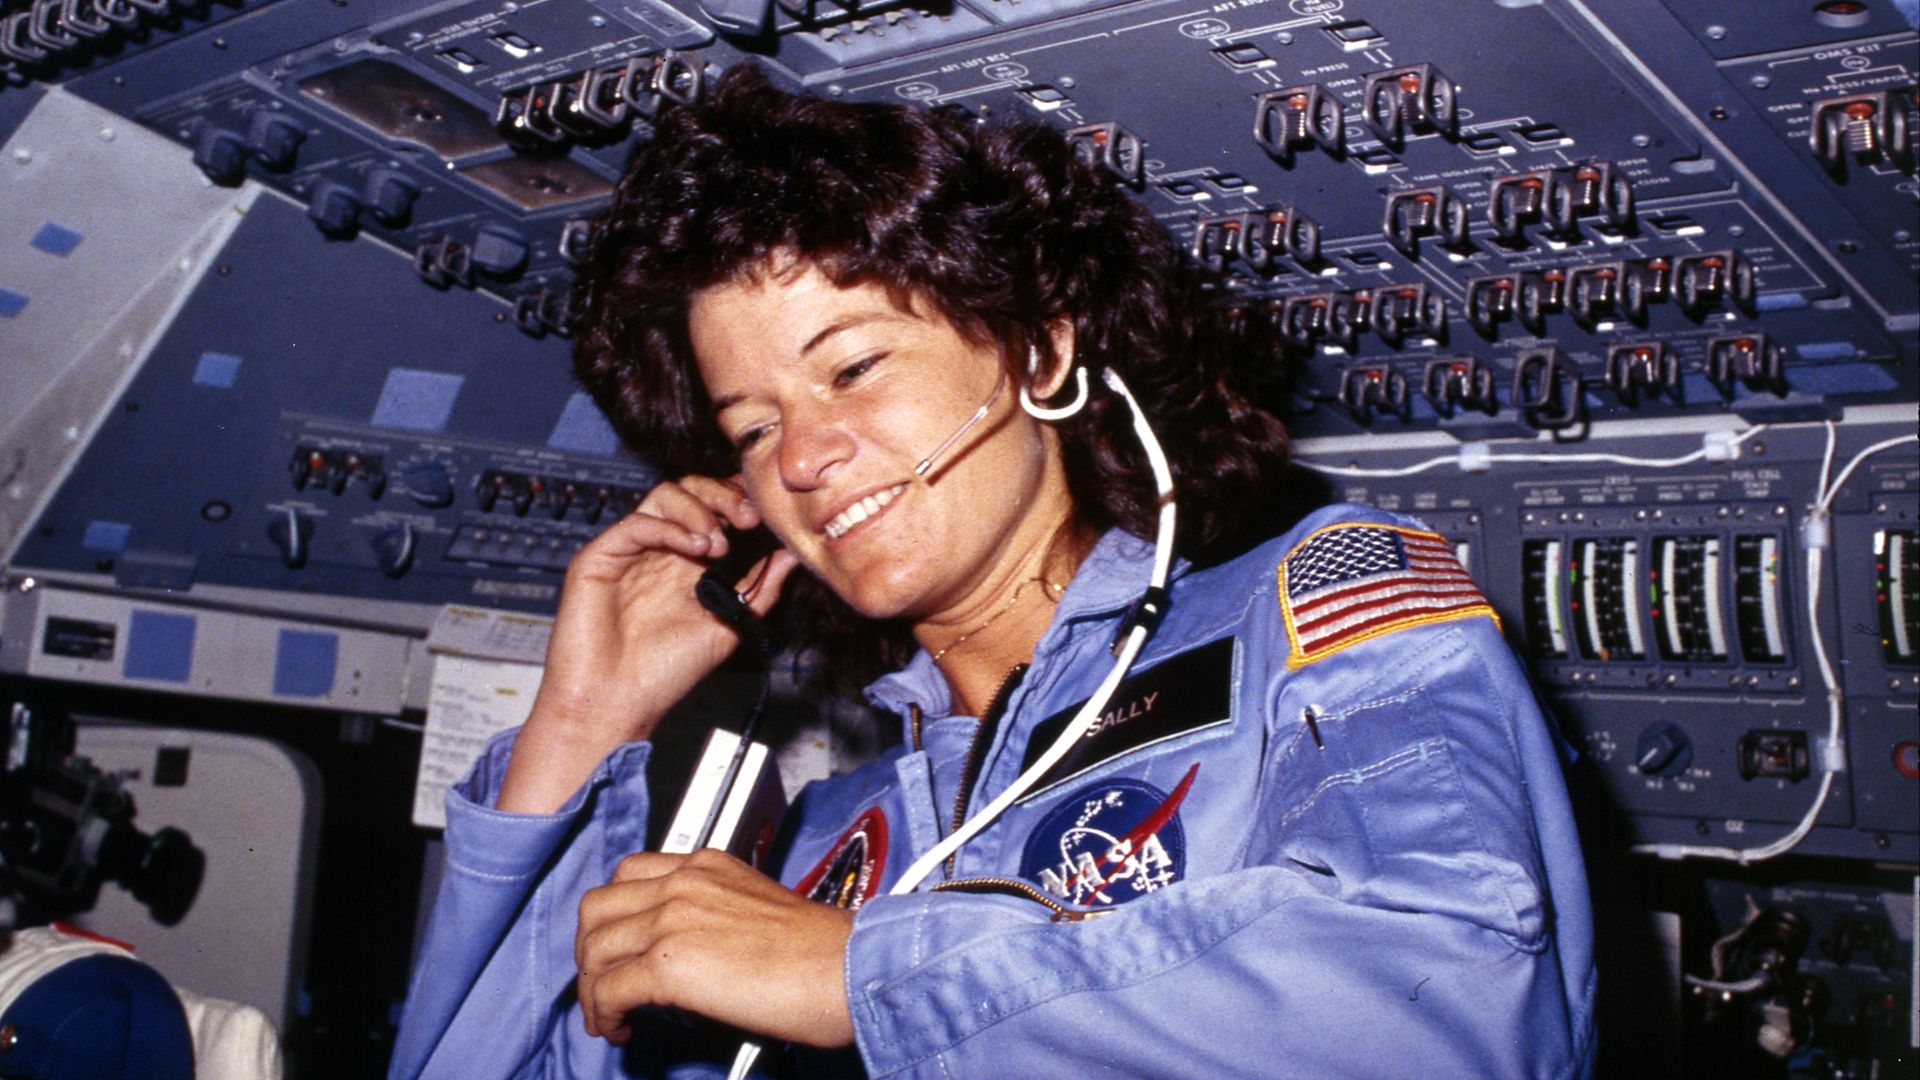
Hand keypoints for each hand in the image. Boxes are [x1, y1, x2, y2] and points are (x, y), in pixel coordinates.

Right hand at [499, 476, 799, 812]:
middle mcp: (660, 549)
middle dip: (724, 496)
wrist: (616, 704)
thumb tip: (792, 554)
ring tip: (717, 544)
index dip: (739, 501)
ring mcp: (629, 550)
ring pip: (664, 495)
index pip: (714, 508)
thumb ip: (760, 588)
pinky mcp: (599, 556)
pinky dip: (670, 526)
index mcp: (688, 561)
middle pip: (691, 490)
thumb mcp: (729, 626)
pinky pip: (636, 522)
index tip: (766, 517)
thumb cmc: (665, 673)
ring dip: (699, 509)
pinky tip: (694, 548)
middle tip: (747, 518)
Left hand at [576, 849, 855, 1047]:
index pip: (629, 874)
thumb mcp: (758, 907)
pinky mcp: (669, 965)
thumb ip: (714, 913)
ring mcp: (673, 920)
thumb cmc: (822, 951)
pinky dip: (604, 1014)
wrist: (846, 968)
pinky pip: (607, 989)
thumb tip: (688, 953)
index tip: (616, 945)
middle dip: (589, 950)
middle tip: (602, 981)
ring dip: (592, 988)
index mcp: (706, 864)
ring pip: (594, 950)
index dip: (612, 916)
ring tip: (608, 1014)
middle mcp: (683, 883)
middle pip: (597, 908)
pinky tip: (620, 1028)